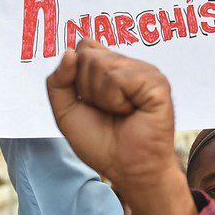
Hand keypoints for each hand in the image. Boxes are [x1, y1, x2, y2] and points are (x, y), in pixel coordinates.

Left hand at [46, 39, 194, 214]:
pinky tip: (131, 111)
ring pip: (101, 65)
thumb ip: (57, 81)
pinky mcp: (156, 82)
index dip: (75, 74)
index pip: (83, 46)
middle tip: (106, 110)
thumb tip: (70, 51)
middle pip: (88, 55)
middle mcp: (129, 64)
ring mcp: (145, 71)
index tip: (88, 101)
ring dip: (102, 97)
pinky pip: (118, 79)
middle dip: (87, 89)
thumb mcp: (65, 111)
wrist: (126, 168)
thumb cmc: (101, 142)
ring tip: (120, 112)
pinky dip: (116, 101)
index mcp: (111, 66)